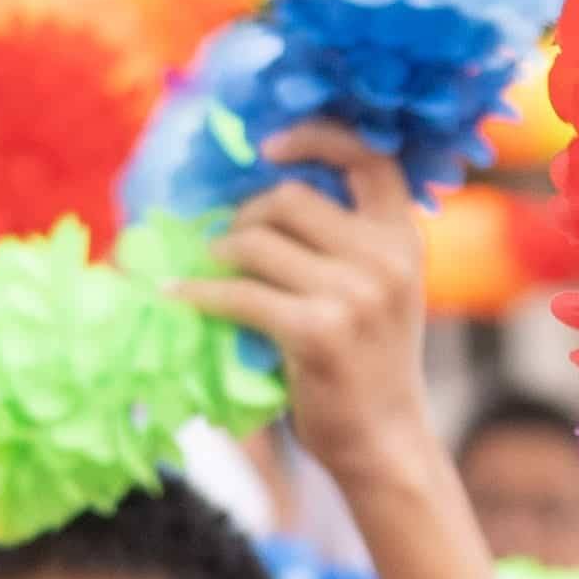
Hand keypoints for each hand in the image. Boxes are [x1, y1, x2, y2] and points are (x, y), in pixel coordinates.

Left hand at [174, 128, 431, 484]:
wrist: (385, 440)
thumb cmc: (367, 364)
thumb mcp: (378, 290)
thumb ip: (344, 244)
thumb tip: (257, 202)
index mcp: (404, 238)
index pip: (370, 158)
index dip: (317, 137)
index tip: (268, 146)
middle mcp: (386, 258)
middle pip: (290, 199)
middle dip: (246, 216)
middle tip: (226, 243)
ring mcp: (356, 294)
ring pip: (257, 242)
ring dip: (220, 253)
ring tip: (210, 269)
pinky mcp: (319, 332)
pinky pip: (239, 294)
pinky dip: (199, 292)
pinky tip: (175, 293)